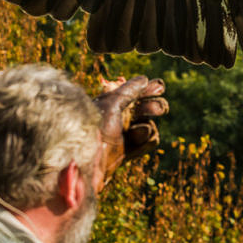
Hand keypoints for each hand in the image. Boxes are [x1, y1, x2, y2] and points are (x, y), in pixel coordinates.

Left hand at [93, 76, 168, 190]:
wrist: (82, 163)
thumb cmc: (95, 128)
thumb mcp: (111, 104)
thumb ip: (129, 90)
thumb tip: (145, 79)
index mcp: (113, 104)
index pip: (137, 92)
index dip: (150, 89)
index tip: (159, 88)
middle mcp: (119, 118)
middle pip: (147, 108)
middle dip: (155, 107)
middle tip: (158, 110)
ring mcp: (123, 135)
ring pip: (149, 125)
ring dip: (148, 127)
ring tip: (138, 131)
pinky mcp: (127, 151)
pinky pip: (149, 141)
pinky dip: (148, 140)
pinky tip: (139, 141)